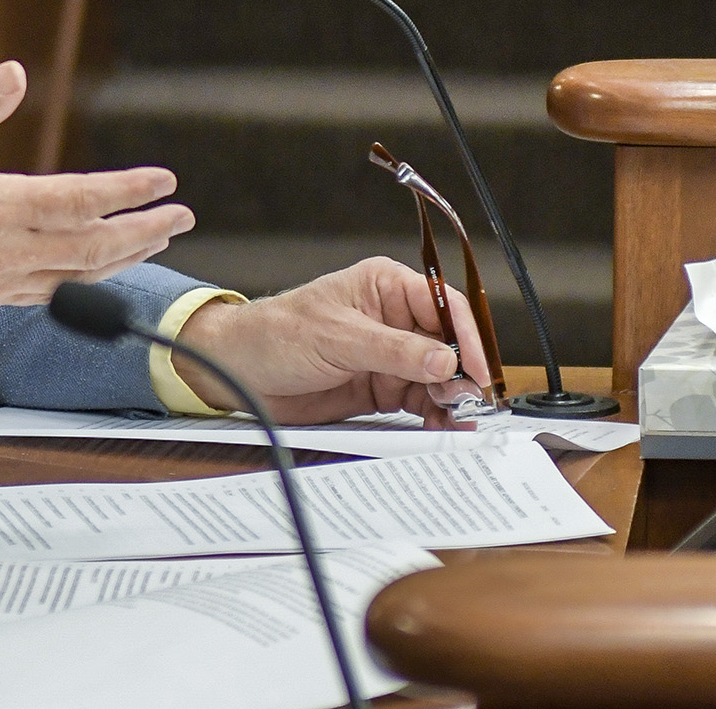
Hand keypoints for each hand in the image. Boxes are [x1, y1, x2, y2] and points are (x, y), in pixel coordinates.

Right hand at [0, 60, 193, 317]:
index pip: (80, 201)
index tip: (163, 179)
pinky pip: (51, 293)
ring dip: (125, 257)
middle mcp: (4, 252)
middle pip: (94, 245)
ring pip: (79, 276)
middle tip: (182, 213)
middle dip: (145, 228)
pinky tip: (100, 271)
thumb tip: (14, 75)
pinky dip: (87, 281)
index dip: (128, 190)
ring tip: (156, 238)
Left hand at [174, 258, 490, 429]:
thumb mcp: (336, 337)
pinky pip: (419, 401)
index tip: (478, 370)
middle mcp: (393, 319)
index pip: (444, 306)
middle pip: (448, 345)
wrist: (237, 372)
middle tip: (466, 403)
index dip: (467, 337)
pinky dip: (433, 416)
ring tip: (455, 422)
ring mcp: (389, 356)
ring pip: (438, 378)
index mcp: (384, 287)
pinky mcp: (380, 388)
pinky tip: (440, 428)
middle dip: (462, 374)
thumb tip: (446, 361)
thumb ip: (393, 350)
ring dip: (451, 400)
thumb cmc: (275, 334)